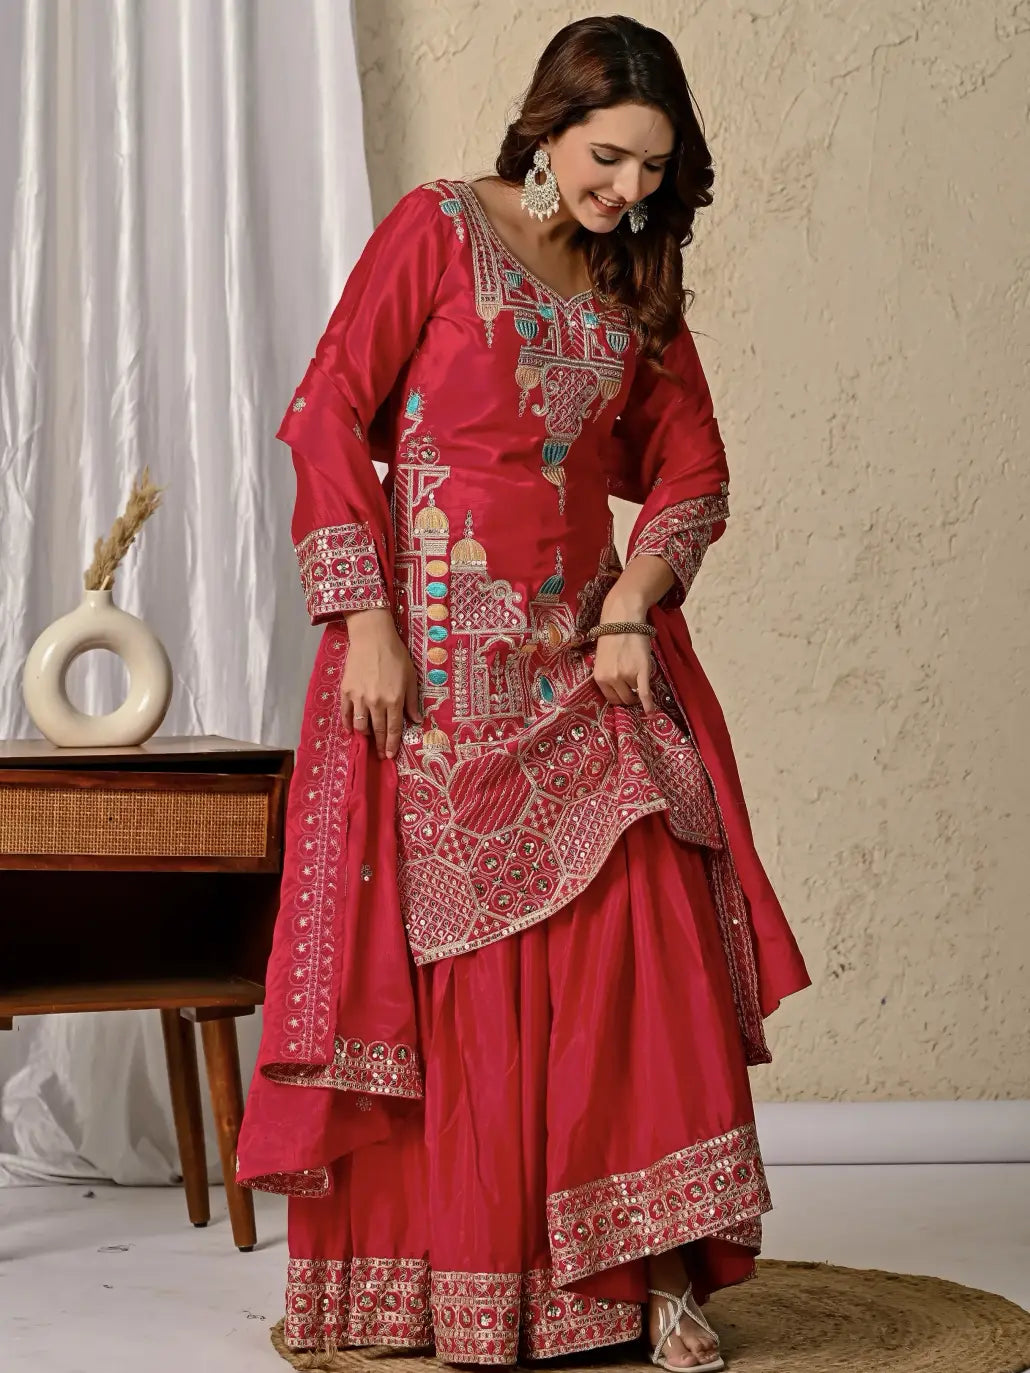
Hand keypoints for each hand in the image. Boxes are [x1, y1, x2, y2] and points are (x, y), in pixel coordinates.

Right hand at [340, 608, 421, 759]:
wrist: (372, 637)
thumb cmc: (395, 655)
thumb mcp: (411, 677)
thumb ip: (412, 701)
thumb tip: (417, 720)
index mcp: (394, 700)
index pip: (393, 729)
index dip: (391, 744)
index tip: (390, 755)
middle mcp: (377, 702)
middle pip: (377, 730)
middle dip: (379, 745)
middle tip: (380, 754)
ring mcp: (359, 697)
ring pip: (360, 725)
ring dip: (364, 735)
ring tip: (368, 739)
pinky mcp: (346, 691)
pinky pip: (345, 714)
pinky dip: (348, 724)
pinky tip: (351, 730)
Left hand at [591, 628, 654, 712]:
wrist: (623, 620)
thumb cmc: (612, 638)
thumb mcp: (603, 660)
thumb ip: (608, 676)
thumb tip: (619, 691)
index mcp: (599, 677)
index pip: (611, 699)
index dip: (620, 697)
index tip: (625, 695)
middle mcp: (611, 678)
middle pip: (624, 699)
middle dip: (630, 696)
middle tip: (634, 687)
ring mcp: (626, 675)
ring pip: (636, 693)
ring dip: (638, 687)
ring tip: (638, 671)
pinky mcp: (641, 671)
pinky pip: (645, 693)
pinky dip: (648, 704)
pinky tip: (651, 712)